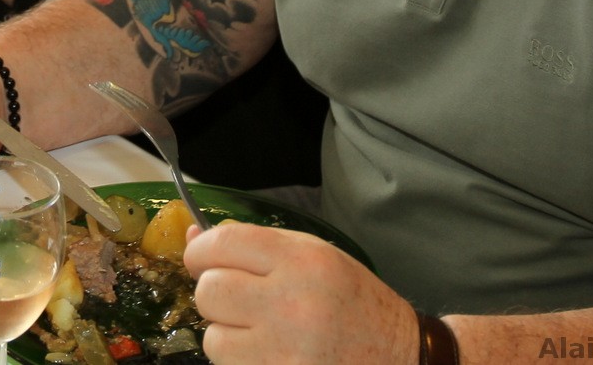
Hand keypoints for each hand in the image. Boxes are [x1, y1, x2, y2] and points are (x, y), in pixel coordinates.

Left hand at [183, 222, 418, 364]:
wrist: (400, 357)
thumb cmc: (354, 301)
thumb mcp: (315, 255)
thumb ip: (254, 244)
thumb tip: (192, 239)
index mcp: (303, 262)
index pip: (222, 244)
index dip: (200, 252)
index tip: (202, 260)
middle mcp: (293, 306)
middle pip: (209, 292)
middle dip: (214, 293)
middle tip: (238, 299)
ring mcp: (287, 353)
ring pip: (213, 339)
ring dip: (227, 335)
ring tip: (260, 332)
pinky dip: (242, 361)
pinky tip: (270, 354)